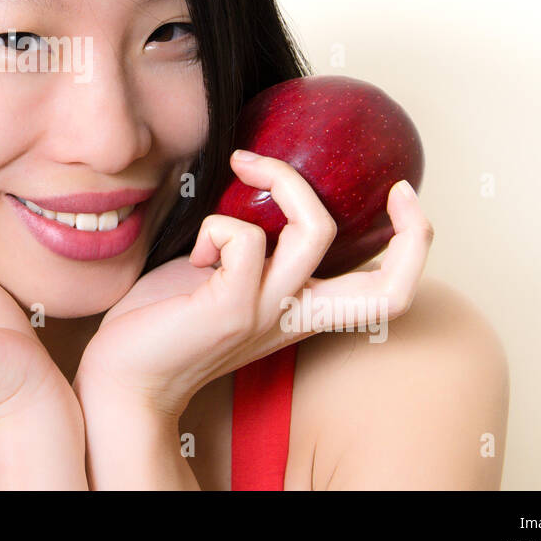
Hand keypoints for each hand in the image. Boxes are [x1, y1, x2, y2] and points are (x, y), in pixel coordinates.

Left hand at [74, 150, 433, 420]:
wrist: (124, 375)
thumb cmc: (167, 318)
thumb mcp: (226, 274)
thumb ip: (253, 243)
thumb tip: (254, 177)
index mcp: (302, 308)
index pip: (389, 293)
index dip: (416, 243)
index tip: (401, 192)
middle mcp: (296, 315)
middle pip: (390, 290)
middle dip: (414, 230)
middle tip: (391, 185)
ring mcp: (267, 313)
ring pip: (314, 229)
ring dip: (280, 178)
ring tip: (241, 165)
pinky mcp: (231, 310)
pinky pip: (245, 238)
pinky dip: (219, 223)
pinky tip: (197, 249)